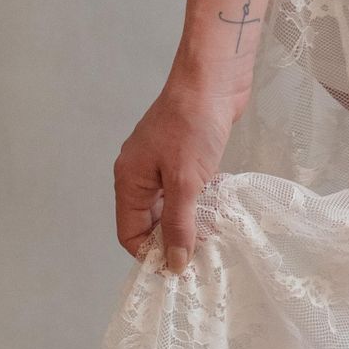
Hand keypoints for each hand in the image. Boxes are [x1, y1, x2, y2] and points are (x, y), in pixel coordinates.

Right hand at [114, 65, 246, 275]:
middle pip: (150, 222)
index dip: (150, 253)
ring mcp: (162, 163)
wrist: (213, 78)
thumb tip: (175, 264)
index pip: (129, 232)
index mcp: (129, 179)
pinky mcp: (185, 156)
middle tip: (202, 258)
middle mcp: (141, 173)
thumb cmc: (193, 125)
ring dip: (190, 221)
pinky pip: (186, 190)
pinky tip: (219, 210)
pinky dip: (200, 202)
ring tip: (214, 237)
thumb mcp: (186, 181)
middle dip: (172, 240)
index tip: (178, 270)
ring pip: (171, 207)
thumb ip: (180, 224)